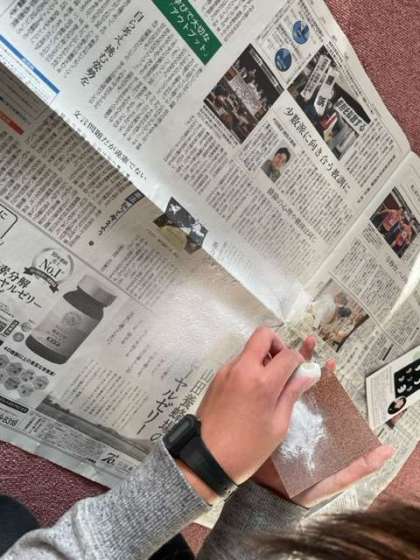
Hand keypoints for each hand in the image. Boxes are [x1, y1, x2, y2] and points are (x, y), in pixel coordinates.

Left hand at [182, 328, 316, 501]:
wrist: (206, 460)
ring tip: (268, 386)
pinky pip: (238, 363)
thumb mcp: (278, 425)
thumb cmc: (248, 448)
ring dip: (262, 358)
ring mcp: (226, 371)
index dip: (299, 361)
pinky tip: (251, 394)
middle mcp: (242, 368)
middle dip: (278, 345)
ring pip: (249, 349)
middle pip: (263, 335)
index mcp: (262, 381)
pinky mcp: (216, 378)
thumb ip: (292, 393)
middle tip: (283, 367)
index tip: (301, 374)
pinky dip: (249, 369)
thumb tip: (309, 372)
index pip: (288, 355)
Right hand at [253, 337, 394, 506]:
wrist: (269, 498)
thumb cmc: (303, 489)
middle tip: (308, 341)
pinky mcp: (263, 419)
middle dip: (305, 361)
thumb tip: (387, 451)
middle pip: (302, 382)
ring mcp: (279, 416)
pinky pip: (265, 396)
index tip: (331, 362)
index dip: (327, 377)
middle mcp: (298, 417)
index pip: (323, 395)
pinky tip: (264, 364)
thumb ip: (358, 467)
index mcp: (316, 426)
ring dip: (285, 363)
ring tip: (288, 344)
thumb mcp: (334, 479)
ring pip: (283, 384)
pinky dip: (265, 379)